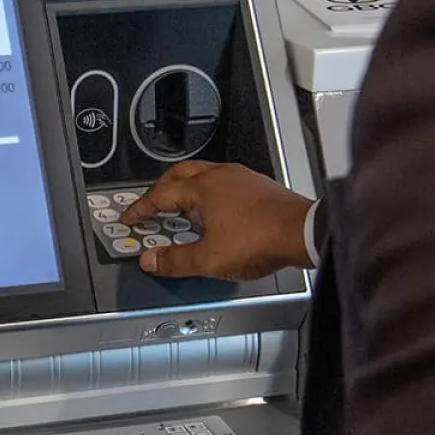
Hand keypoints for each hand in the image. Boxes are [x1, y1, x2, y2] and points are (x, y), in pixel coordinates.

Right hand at [119, 160, 313, 280]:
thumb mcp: (210, 259)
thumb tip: (152, 260)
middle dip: (161, 189)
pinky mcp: (259, 186)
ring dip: (187, 189)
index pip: (161, 194)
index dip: (141, 208)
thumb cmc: (261, 238)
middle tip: (151, 205)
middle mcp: (221, 175)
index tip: (131, 217)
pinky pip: (224, 182)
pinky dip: (210, 193)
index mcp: (203, 186)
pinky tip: (215, 213)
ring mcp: (242, 178)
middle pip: (180, 174)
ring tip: (181, 209)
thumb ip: (176, 260)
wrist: (303, 233)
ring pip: (204, 174)